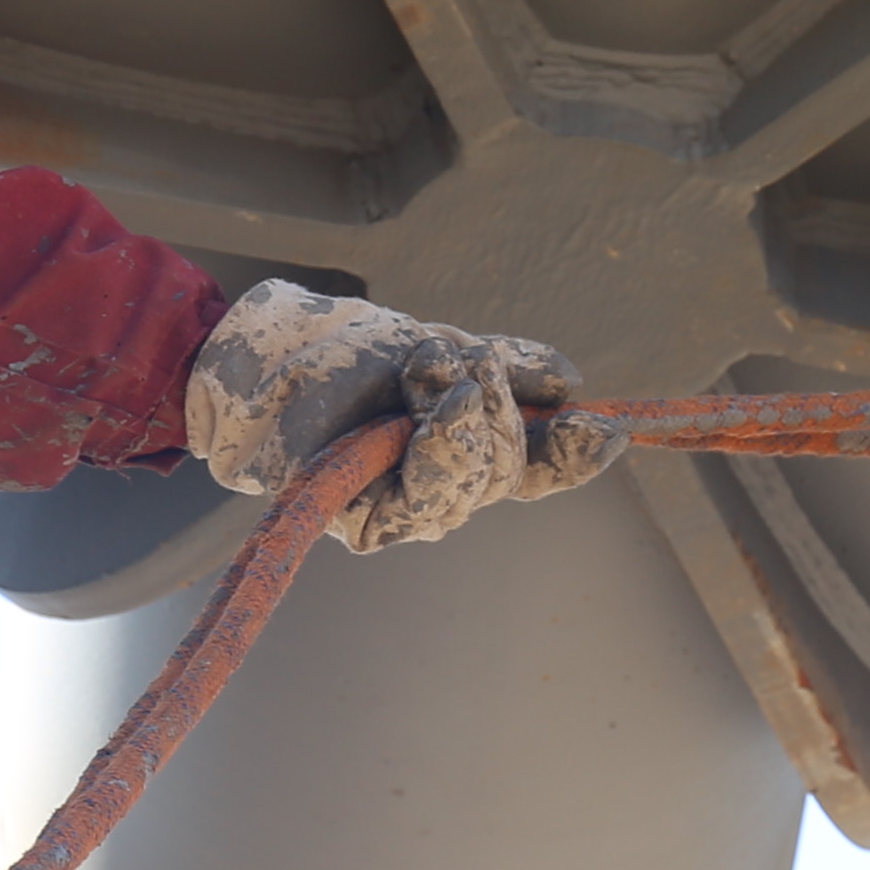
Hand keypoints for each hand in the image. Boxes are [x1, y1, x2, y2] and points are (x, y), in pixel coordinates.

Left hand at [183, 276, 625, 551]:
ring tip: (422, 365)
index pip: (532, 466)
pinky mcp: (365, 522)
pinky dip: (439, 447)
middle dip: (492, 404)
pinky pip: (428, 499)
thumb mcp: (436, 347)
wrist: (257, 356)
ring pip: (473, 483)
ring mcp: (401, 510)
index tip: (611, 431)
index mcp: (460, 451)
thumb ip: (504, 368)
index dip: (574, 455)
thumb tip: (570, 382)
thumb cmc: (338, 351)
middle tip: (447, 357)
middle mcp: (436, 491)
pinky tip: (432, 408)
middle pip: (505, 469)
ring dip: (459, 412)